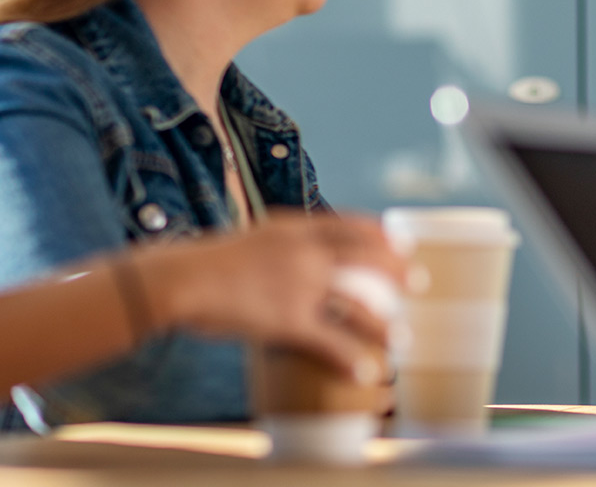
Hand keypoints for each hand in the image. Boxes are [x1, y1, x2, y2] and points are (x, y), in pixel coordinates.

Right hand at [132, 209, 414, 383]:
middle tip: (417, 282)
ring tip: (401, 338)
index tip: (401, 241)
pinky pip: (331, 341)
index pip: (351, 225)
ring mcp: (301, 285)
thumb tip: (290, 253)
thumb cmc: (204, 262)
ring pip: (358, 304)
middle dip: (397, 271)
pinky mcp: (289, 319)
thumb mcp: (249, 238)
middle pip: (366, 259)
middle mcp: (306, 252)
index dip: (381, 234)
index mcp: (295, 228)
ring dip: (384, 323)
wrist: (178, 278)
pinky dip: (351, 358)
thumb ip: (276, 244)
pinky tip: (366, 370)